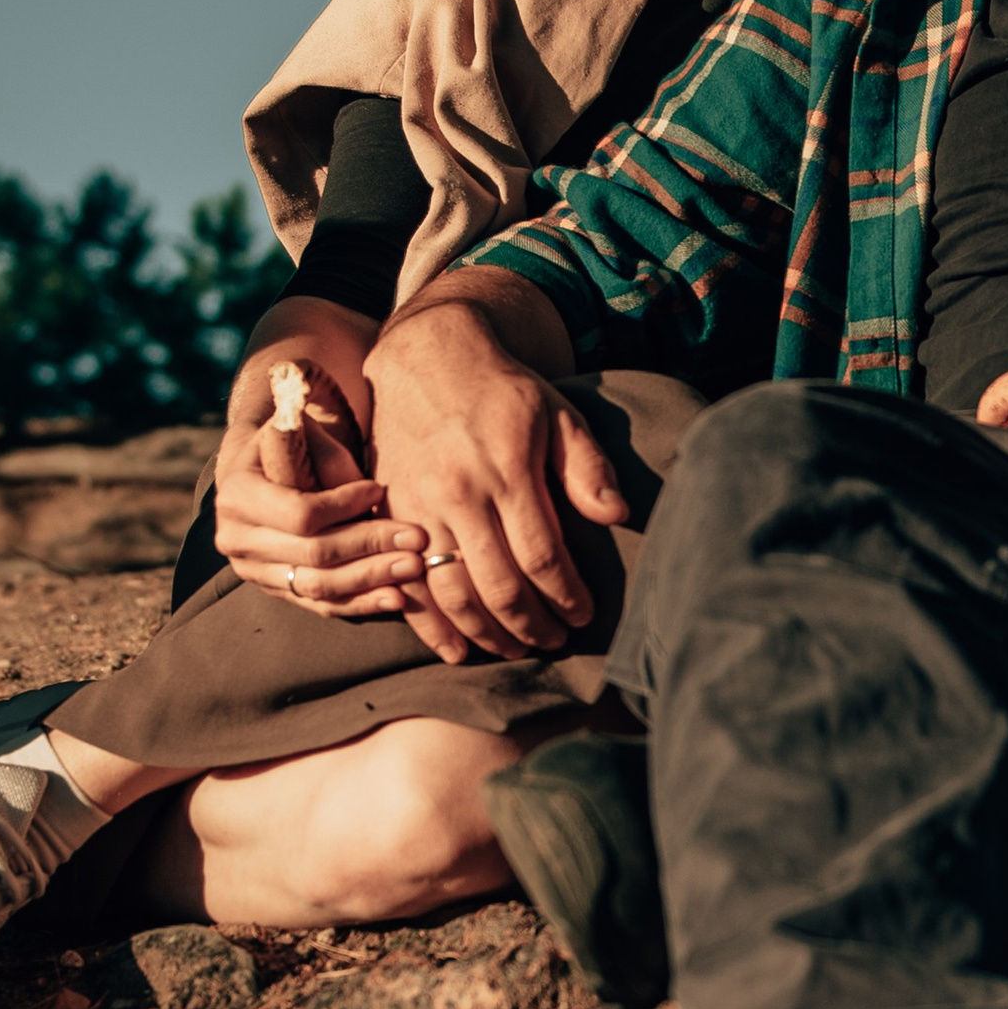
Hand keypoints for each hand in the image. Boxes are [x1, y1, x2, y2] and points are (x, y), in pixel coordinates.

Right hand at [214, 335, 431, 617]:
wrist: (260, 467)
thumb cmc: (290, 441)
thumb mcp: (301, 430)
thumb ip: (326, 453)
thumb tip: (367, 487)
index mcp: (237, 494)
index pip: (300, 513)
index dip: (344, 506)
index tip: (380, 489)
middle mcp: (236, 538)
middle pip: (313, 555)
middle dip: (370, 545)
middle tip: (417, 539)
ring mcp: (252, 570)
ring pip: (318, 586)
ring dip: (372, 579)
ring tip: (414, 567)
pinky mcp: (275, 590)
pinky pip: (320, 605)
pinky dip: (360, 603)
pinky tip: (396, 598)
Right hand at [364, 295, 629, 666]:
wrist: (426, 358)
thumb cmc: (503, 391)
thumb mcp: (558, 415)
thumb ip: (587, 468)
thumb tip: (618, 516)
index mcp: (507, 471)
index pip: (542, 557)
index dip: (565, 596)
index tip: (583, 615)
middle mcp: (459, 494)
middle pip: (499, 585)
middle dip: (531, 625)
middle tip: (553, 641)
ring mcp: (419, 507)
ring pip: (452, 593)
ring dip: (486, 634)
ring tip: (514, 648)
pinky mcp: (390, 514)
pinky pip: (408, 584)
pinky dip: (431, 626)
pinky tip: (457, 649)